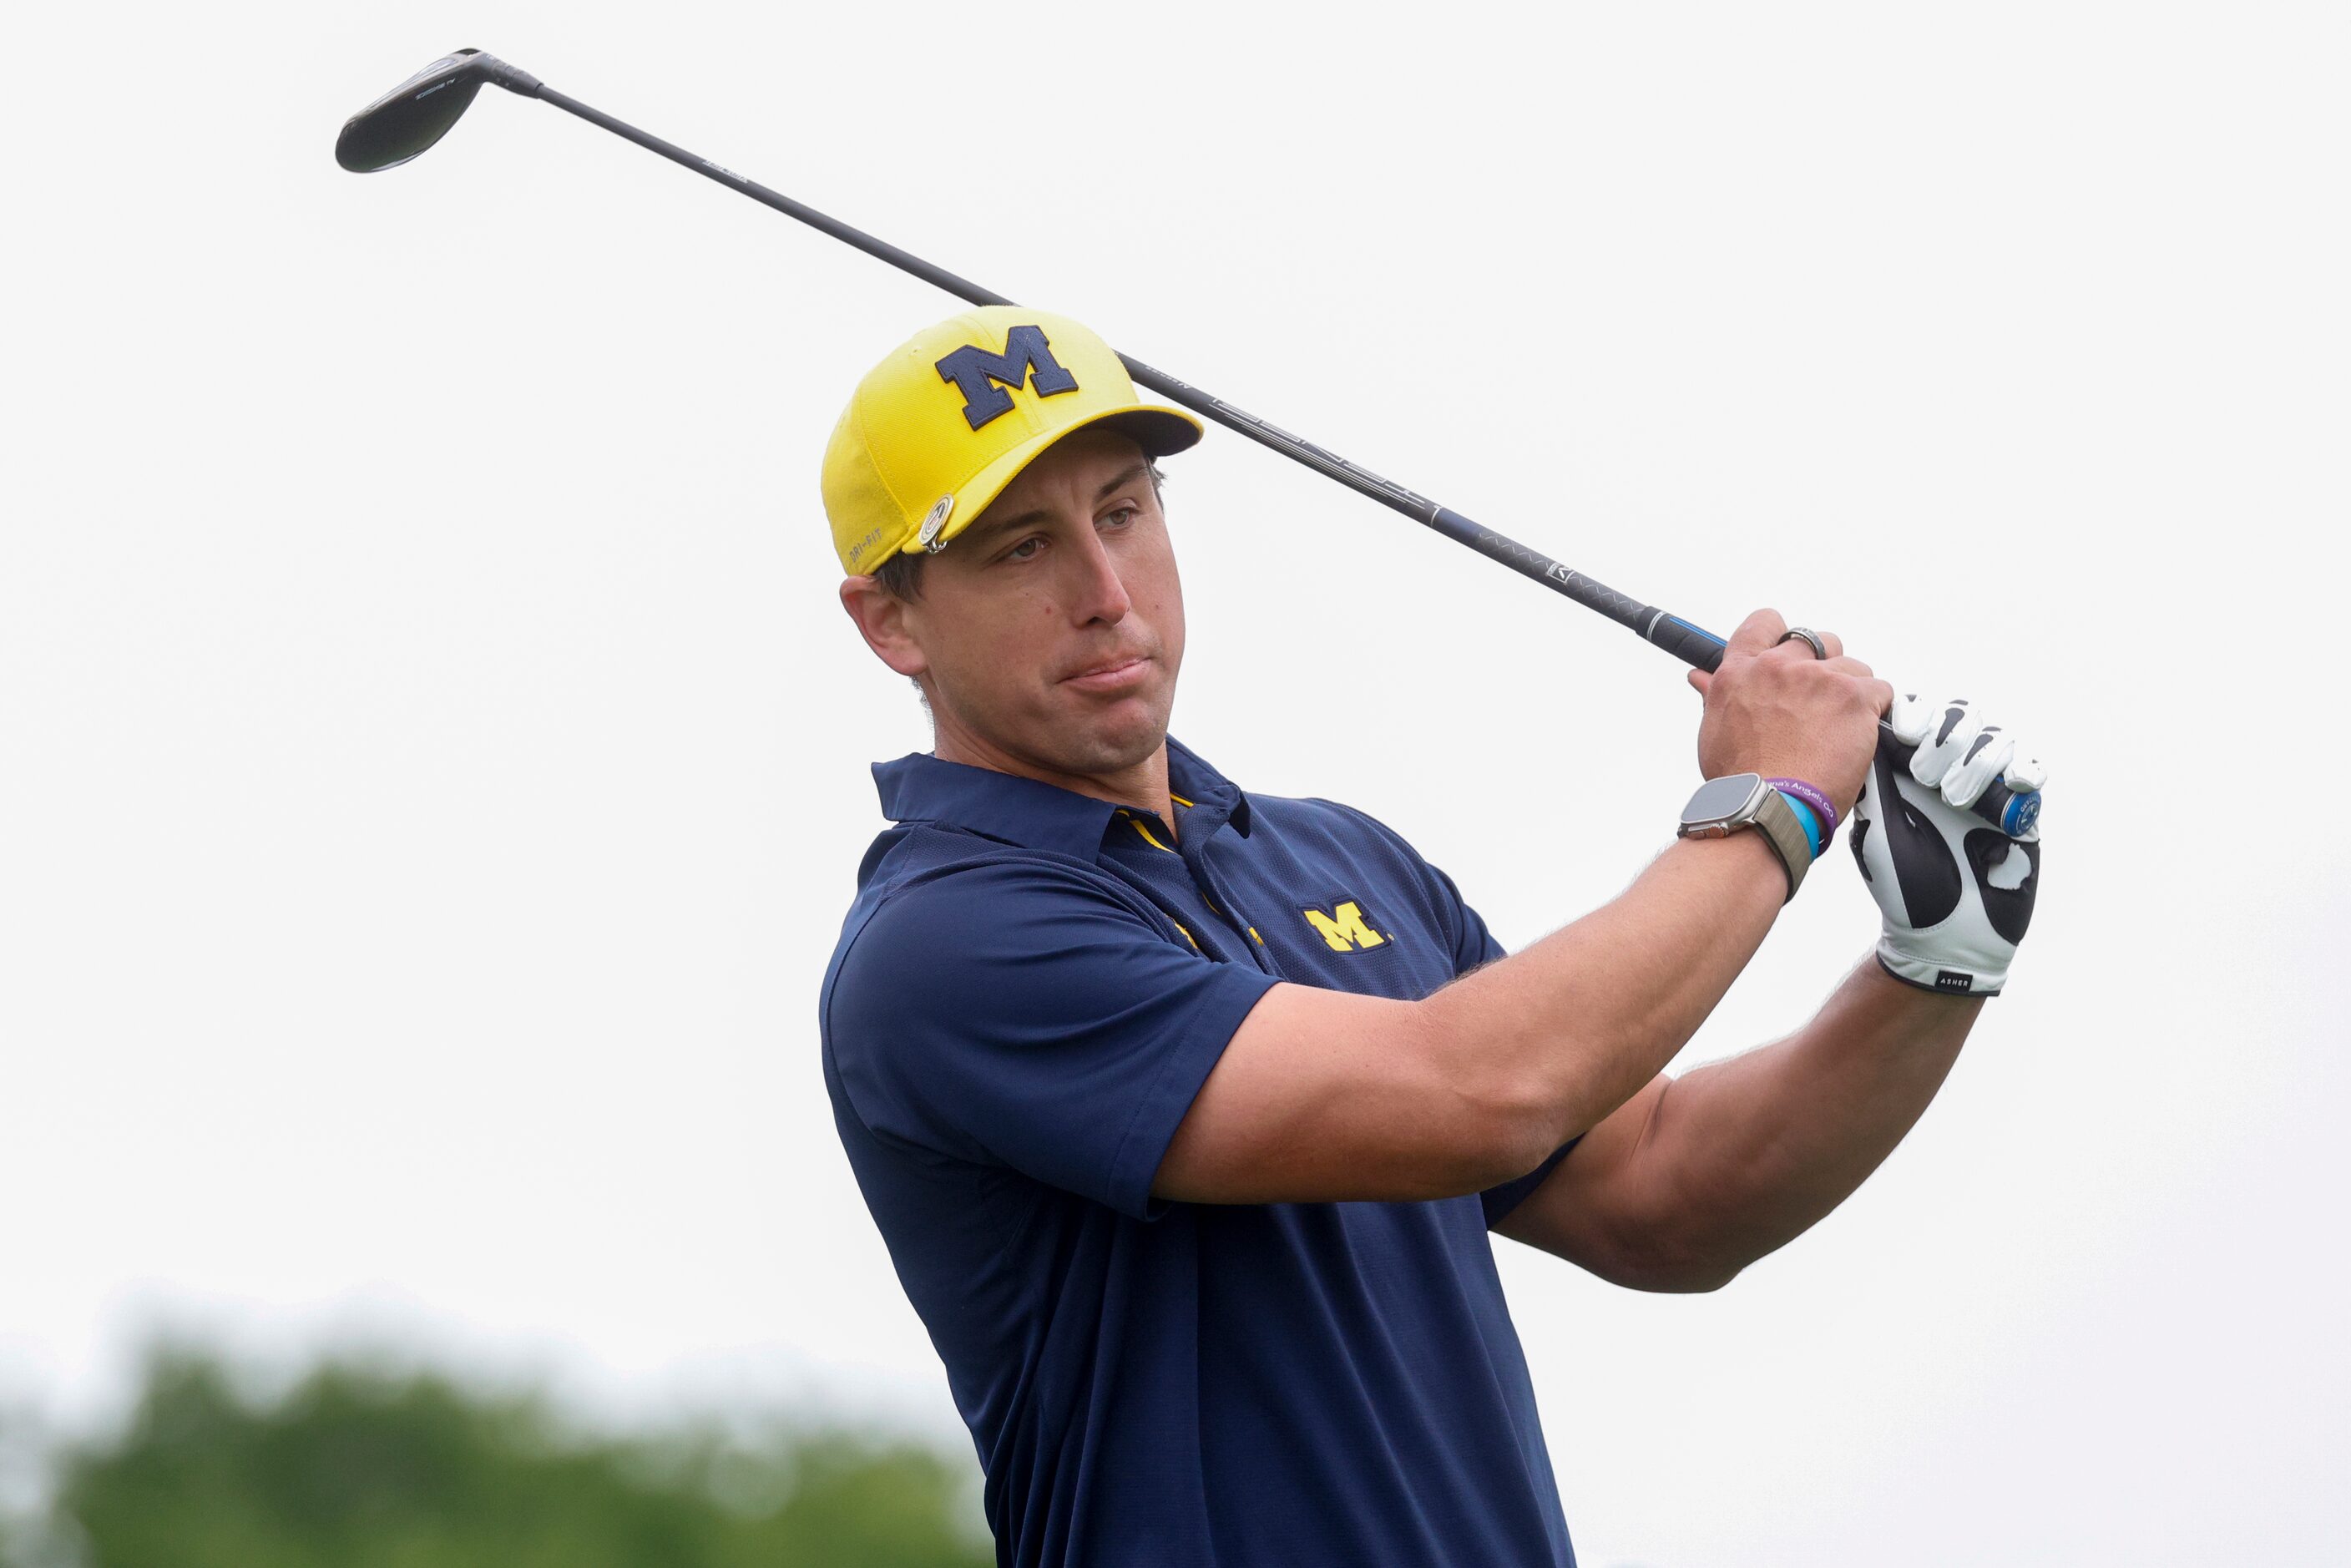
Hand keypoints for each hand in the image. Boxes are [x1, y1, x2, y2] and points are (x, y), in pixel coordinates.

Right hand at [1686, 609, 1894, 817]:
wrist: (1769, 809)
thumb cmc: (1741, 781)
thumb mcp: (1716, 731)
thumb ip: (1715, 695)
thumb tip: (1700, 676)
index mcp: (1740, 672)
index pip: (1764, 624)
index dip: (1781, 634)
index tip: (1789, 653)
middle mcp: (1777, 667)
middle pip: (1816, 640)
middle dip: (1823, 666)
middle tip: (1820, 703)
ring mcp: (1818, 679)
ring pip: (1853, 668)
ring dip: (1851, 694)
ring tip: (1839, 731)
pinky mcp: (1854, 697)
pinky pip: (1880, 691)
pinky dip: (1876, 712)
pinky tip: (1859, 737)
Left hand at [1850, 694, 2046, 996]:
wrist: (1945, 936)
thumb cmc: (1902, 886)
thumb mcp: (1880, 829)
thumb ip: (1877, 781)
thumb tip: (1866, 728)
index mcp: (1910, 772)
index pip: (1921, 719)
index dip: (1918, 715)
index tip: (1906, 733)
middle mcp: (1950, 772)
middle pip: (1961, 720)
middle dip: (1946, 738)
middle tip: (1926, 776)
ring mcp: (1988, 789)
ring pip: (1995, 740)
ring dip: (1976, 759)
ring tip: (1954, 797)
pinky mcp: (2021, 810)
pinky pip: (2031, 771)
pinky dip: (2024, 768)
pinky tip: (2012, 783)